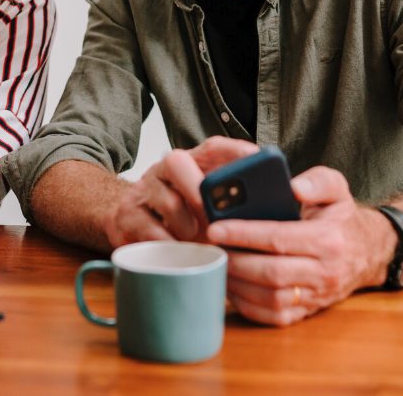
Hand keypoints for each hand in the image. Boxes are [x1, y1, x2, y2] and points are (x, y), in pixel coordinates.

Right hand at [103, 136, 256, 247]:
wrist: (129, 225)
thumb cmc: (180, 218)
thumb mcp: (206, 206)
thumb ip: (233, 204)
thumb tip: (275, 211)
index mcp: (190, 164)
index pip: (212, 148)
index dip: (234, 150)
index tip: (257, 158)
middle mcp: (164, 171)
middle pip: (177, 162)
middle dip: (198, 188)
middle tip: (215, 214)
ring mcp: (144, 191)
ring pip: (166, 199)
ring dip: (187, 226)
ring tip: (198, 242)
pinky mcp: (127, 216)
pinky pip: (148, 228)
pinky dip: (169, 244)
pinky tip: (179, 253)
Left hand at [206, 166, 390, 326]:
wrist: (367, 251)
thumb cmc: (340, 216)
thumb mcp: (336, 187)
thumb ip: (317, 181)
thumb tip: (293, 187)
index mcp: (328, 239)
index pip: (279, 239)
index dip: (243, 234)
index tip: (215, 228)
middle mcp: (325, 271)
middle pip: (271, 273)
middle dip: (234, 261)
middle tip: (209, 248)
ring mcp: (317, 295)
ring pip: (271, 298)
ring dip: (237, 284)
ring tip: (215, 264)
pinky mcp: (309, 311)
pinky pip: (275, 316)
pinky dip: (248, 305)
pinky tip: (231, 286)